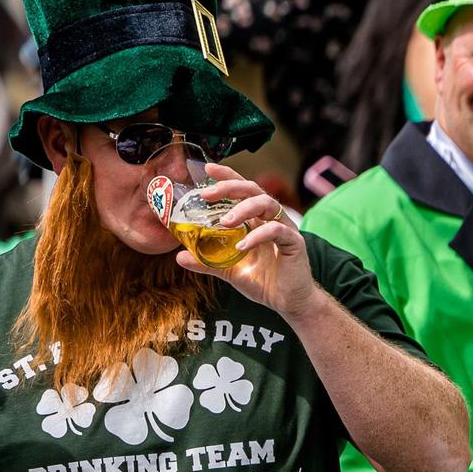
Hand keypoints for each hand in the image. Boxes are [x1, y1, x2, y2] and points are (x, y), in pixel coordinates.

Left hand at [180, 165, 317, 316]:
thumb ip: (206, 261)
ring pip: (267, 204)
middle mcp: (271, 219)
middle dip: (230, 187)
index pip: (242, 191)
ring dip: (243, 209)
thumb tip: (178, 256)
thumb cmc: (264, 281)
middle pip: (253, 190)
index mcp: (256, 220)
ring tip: (225, 221)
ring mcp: (285, 229)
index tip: (208, 170)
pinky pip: (277, 230)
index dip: (227, 177)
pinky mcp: (294, 242)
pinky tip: (241, 246)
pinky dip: (257, 235)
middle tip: (207, 194)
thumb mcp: (228, 270)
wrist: (288, 302)